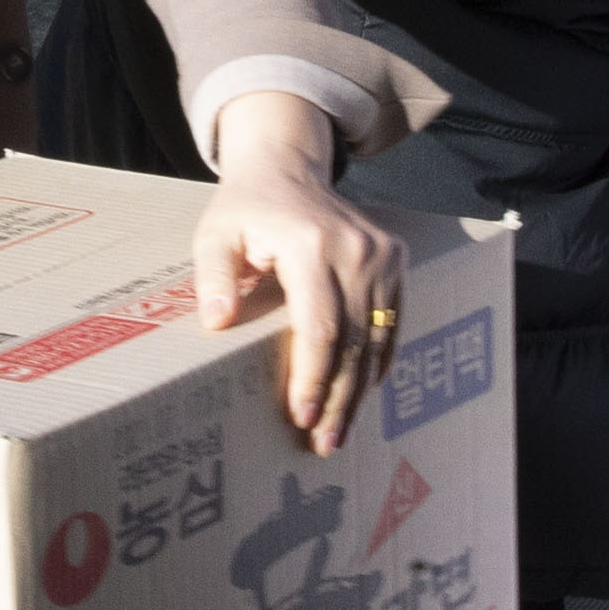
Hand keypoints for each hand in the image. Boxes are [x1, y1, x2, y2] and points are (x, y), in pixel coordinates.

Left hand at [193, 91, 404, 454]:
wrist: (286, 165)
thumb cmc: (244, 209)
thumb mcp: (214, 235)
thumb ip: (213, 276)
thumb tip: (216, 320)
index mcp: (311, 245)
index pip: (320, 326)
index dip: (314, 376)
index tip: (302, 416)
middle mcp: (355, 249)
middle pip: (354, 340)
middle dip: (339, 397)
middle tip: (325, 443)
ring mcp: (381, 253)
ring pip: (377, 336)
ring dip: (360, 389)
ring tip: (340, 431)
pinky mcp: (395, 258)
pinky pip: (393, 320)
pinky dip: (380, 359)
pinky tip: (365, 392)